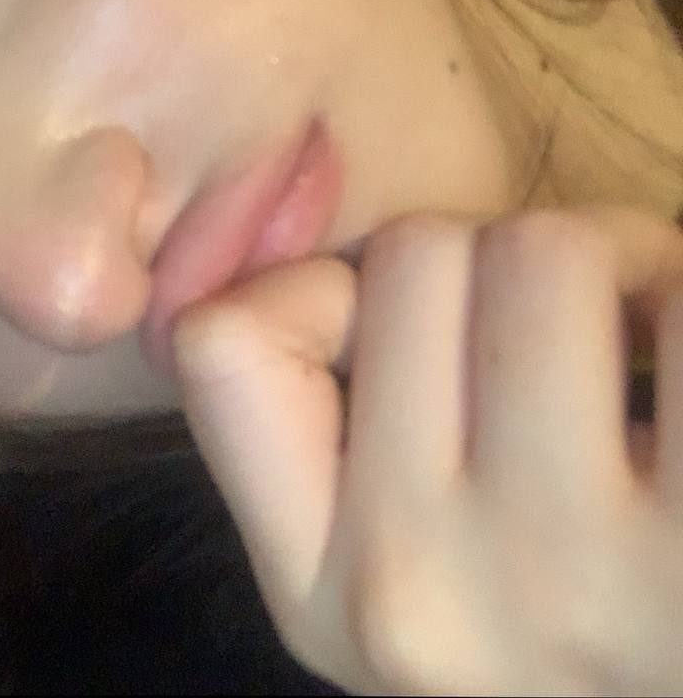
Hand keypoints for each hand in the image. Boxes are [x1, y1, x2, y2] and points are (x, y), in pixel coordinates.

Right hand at [171, 205, 682, 695]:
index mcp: (320, 591)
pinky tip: (681, 352)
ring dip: (611, 254)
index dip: (317, 289)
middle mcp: (416, 595)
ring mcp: (569, 580)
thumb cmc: (557, 612)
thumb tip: (314, 251)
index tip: (414, 329)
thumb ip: (324, 424)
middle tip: (559, 328)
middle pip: (414, 252)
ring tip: (641, 331)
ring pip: (542, 249)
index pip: (224, 343)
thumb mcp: (396, 565)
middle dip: (491, 259)